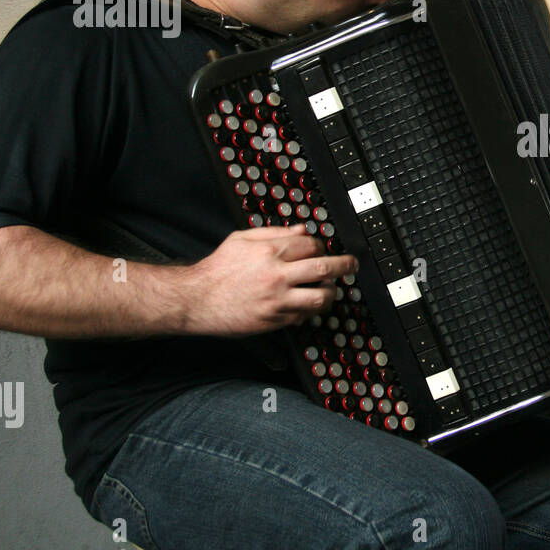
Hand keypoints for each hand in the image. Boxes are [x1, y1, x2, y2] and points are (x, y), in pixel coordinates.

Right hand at [185, 224, 357, 335]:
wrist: (197, 300)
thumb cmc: (217, 269)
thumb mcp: (242, 239)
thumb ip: (275, 232)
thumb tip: (302, 230)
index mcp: (269, 252)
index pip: (312, 246)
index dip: (321, 247)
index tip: (322, 250)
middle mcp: (277, 275)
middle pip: (325, 268)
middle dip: (345, 265)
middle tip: (352, 265)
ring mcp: (277, 300)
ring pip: (320, 297)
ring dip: (330, 292)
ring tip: (329, 288)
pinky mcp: (274, 320)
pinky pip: (303, 316)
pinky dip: (309, 310)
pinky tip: (305, 304)